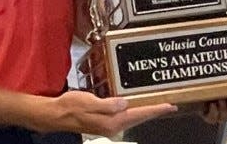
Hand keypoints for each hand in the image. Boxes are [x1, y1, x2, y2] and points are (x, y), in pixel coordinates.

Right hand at [31, 90, 175, 136]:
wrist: (56, 114)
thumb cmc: (70, 107)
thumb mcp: (89, 102)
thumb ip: (109, 104)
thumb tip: (125, 103)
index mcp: (111, 121)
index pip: (139, 114)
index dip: (155, 109)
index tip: (170, 106)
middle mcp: (112, 125)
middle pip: (139, 117)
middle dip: (154, 111)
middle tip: (169, 105)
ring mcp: (108, 124)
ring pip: (133, 116)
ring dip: (144, 110)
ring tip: (156, 103)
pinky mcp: (104, 121)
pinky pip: (124, 115)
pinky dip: (134, 110)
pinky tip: (135, 104)